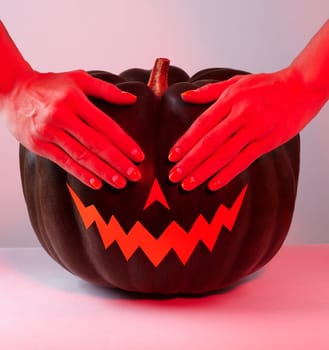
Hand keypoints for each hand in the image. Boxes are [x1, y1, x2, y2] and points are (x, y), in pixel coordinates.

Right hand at [1, 70, 143, 188]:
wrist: (11, 90)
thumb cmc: (50, 85)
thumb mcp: (78, 79)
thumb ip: (106, 90)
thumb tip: (132, 100)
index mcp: (74, 99)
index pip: (105, 125)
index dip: (124, 142)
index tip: (139, 156)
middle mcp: (62, 116)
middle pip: (96, 143)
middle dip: (118, 162)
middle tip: (134, 175)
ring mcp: (49, 132)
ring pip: (81, 156)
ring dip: (103, 172)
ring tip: (120, 182)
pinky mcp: (39, 145)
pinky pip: (63, 162)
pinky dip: (81, 174)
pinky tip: (96, 184)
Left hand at [168, 67, 325, 190]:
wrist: (302, 88)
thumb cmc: (266, 85)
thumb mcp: (236, 82)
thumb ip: (209, 92)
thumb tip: (184, 97)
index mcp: (231, 100)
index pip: (202, 124)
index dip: (185, 142)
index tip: (171, 156)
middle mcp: (241, 115)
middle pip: (210, 143)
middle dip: (189, 162)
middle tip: (173, 177)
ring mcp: (255, 130)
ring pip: (225, 155)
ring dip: (204, 172)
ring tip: (187, 185)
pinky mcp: (268, 143)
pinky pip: (244, 161)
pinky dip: (228, 174)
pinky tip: (213, 185)